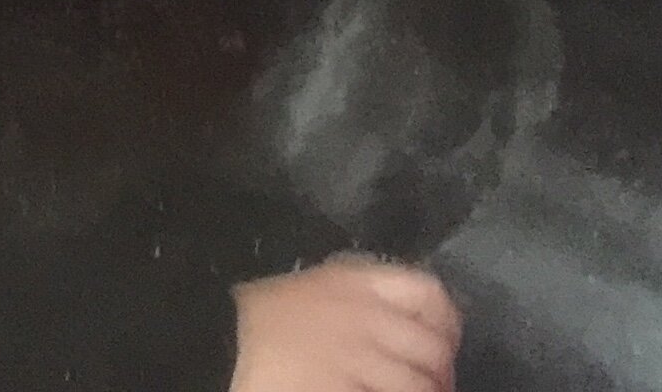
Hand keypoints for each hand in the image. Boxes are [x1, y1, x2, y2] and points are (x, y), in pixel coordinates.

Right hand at [229, 258, 459, 389]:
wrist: (214, 342)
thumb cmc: (267, 323)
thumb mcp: (317, 290)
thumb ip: (362, 296)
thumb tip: (421, 319)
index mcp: (354, 280)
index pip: (429, 293)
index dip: (447, 325)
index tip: (445, 348)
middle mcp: (361, 313)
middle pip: (433, 347)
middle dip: (441, 375)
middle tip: (437, 389)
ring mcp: (354, 355)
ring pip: (419, 385)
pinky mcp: (342, 387)